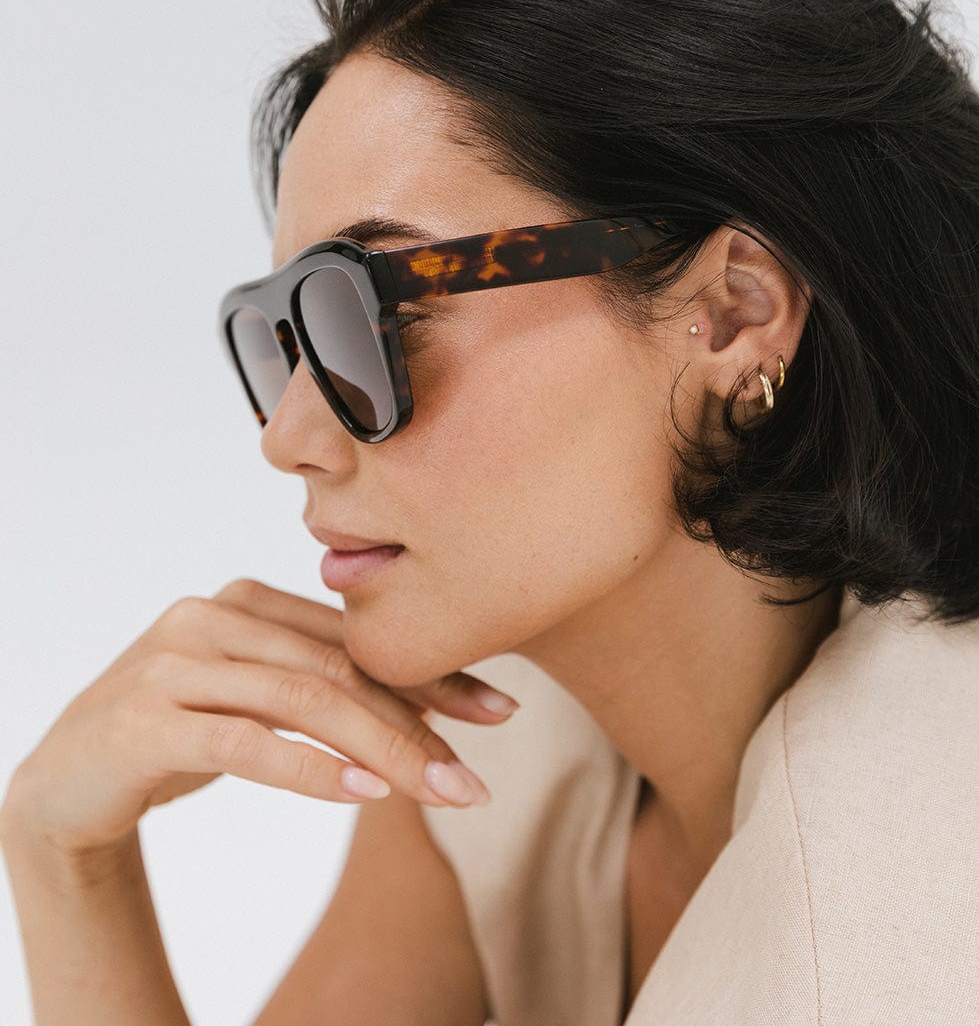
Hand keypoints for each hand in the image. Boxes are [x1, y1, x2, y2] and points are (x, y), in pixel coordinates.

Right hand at [1, 579, 518, 856]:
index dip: (431, 675)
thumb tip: (428, 700)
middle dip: (420, 723)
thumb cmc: (178, 732)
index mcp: (245, 601)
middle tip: (478, 776)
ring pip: (302, 701)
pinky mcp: (145, 721)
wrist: (67, 781)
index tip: (497, 710)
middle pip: (339, 668)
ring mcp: (174, 664)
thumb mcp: (252, 697)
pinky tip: (364, 792)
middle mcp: (211, 617)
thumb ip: (317, 680)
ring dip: (383, 749)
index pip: (356, 639)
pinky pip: (244, 742)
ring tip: (442, 791)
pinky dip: (310, 768)